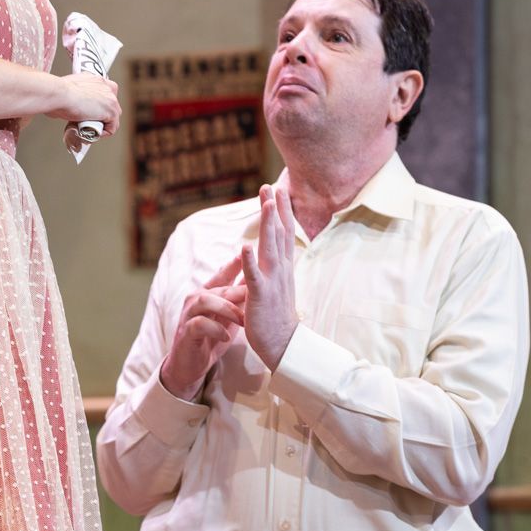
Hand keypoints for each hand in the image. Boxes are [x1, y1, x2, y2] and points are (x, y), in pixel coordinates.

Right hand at [49, 73, 120, 134]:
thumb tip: (73, 104)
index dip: (98, 105)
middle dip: (101, 115)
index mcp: (95, 79)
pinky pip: (112, 127)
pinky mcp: (111, 111)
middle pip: (111, 105)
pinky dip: (104, 133)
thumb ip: (76, 94)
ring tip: (89, 128)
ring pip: (113, 117)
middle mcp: (105, 86)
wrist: (59, 95)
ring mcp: (111, 99)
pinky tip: (93, 133)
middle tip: (88, 121)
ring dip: (102, 124)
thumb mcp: (69, 89)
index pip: (105, 93)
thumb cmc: (57, 94)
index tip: (90, 112)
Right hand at [159, 255, 246, 401]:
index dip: (235, 265)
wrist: (190, 364)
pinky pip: (199, 324)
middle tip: (257, 296)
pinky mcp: (185, 332)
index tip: (249, 256)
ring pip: (206, 300)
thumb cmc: (211, 338)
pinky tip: (227, 336)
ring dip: (227, 309)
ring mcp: (189, 315)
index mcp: (207, 294)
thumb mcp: (228, 317)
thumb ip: (238, 300)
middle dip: (239, 291)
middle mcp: (196, 300)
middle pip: (219, 288)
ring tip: (243, 320)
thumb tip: (257, 282)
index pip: (222, 275)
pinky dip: (215, 328)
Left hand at [241, 184, 298, 369]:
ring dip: (268, 225)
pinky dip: (249, 261)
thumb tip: (269, 251)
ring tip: (265, 203)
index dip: (282, 212)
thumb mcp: (277, 286)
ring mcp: (272, 281)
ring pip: (270, 248)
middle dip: (274, 209)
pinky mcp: (261, 295)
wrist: (284, 344)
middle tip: (269, 185)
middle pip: (279, 233)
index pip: (284, 234)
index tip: (279, 191)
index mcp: (283, 268)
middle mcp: (281, 270)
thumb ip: (274, 267)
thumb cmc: (277, 317)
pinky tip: (245, 246)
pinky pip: (254, 276)